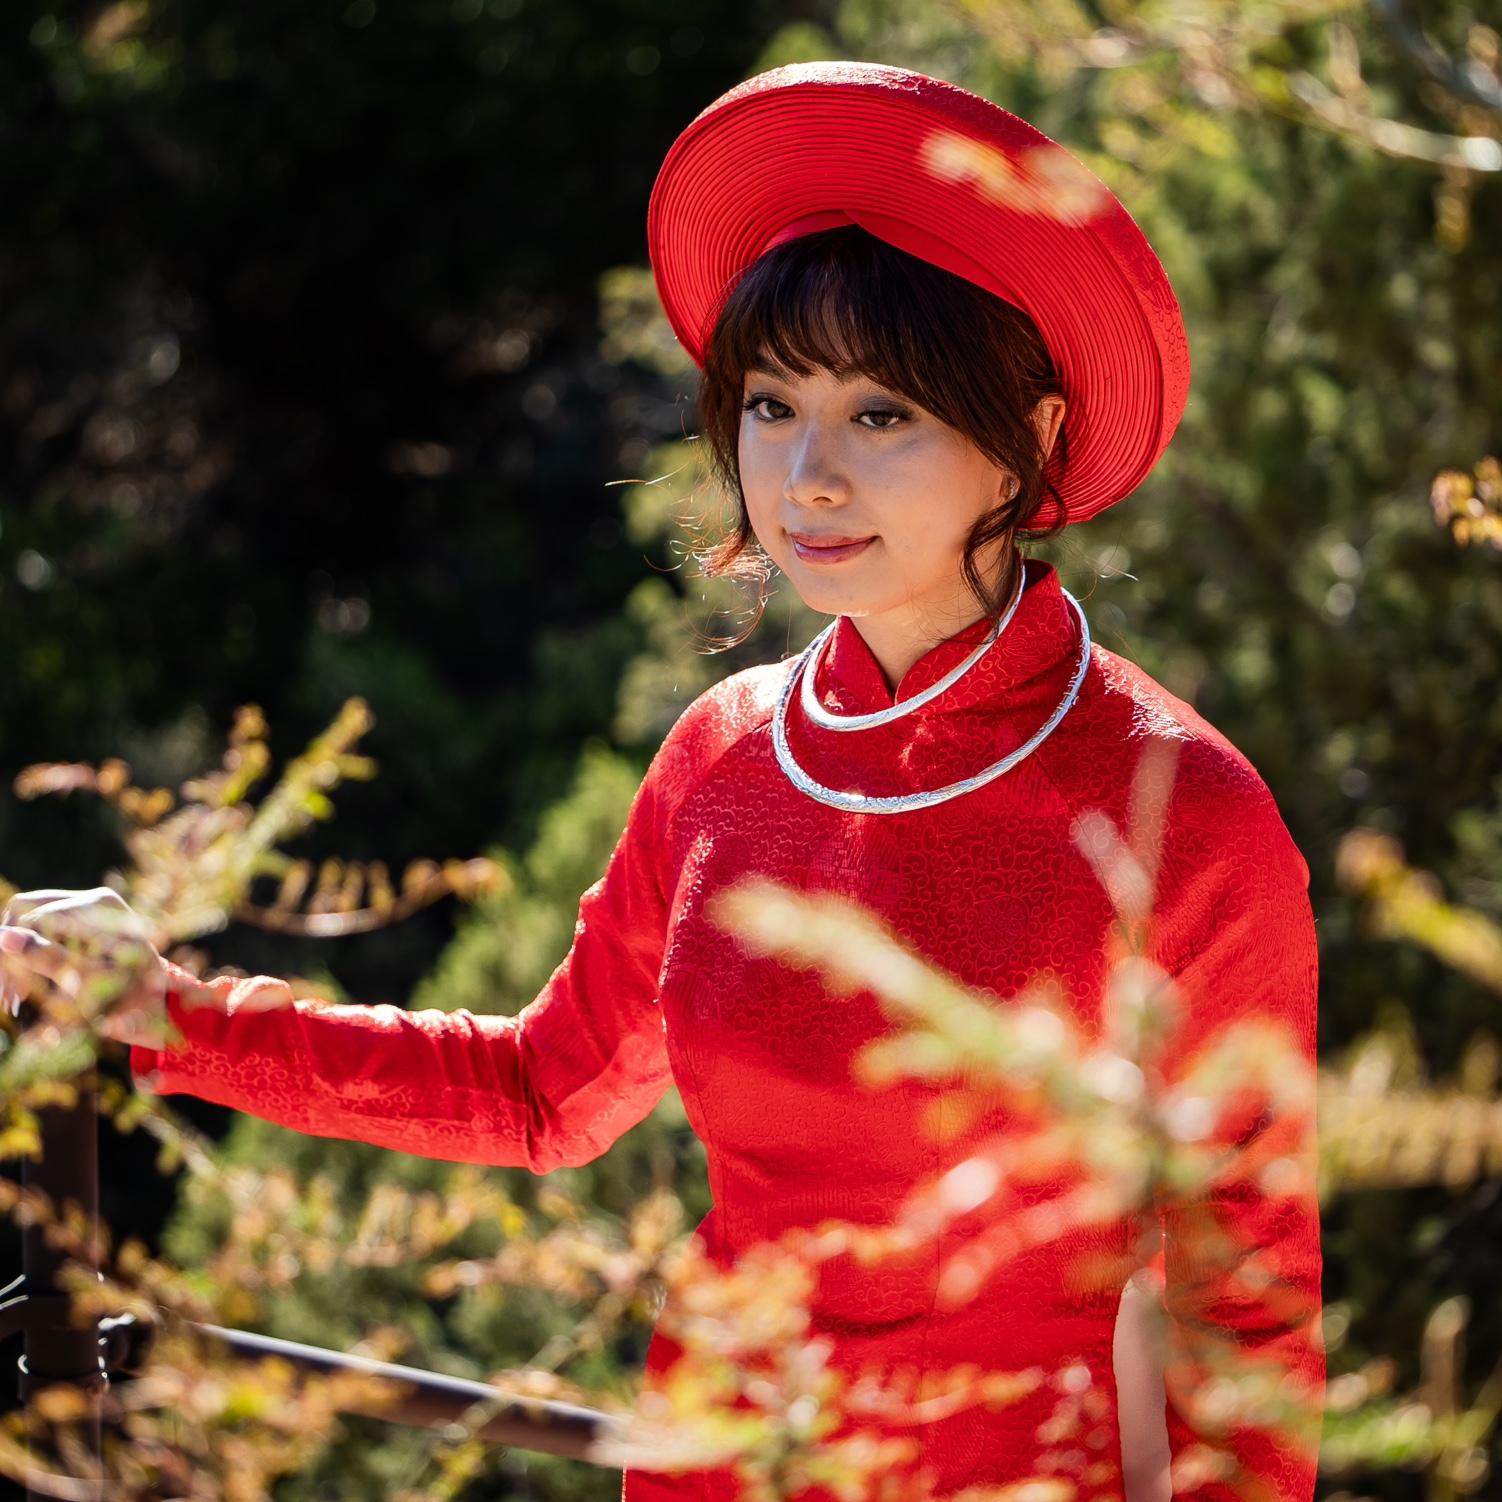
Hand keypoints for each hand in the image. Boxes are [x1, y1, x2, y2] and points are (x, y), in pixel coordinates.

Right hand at [0, 886, 169, 1047]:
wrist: (160, 1007)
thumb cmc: (131, 999)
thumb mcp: (87, 984)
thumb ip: (46, 959)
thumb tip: (4, 936)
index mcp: (103, 908)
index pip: (33, 919)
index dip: (15, 956)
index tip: (12, 999)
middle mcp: (97, 899)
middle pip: (24, 911)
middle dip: (11, 954)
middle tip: (8, 1000)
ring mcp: (90, 905)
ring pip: (27, 919)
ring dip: (16, 956)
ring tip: (15, 999)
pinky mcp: (82, 919)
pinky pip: (39, 927)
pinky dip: (29, 955)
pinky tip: (26, 989)